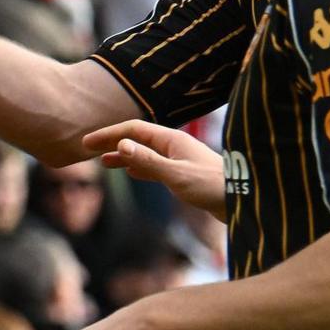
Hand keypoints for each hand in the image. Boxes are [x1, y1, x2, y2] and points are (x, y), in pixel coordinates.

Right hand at [83, 119, 226, 217]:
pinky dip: (137, 167)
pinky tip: (130, 172)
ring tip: (103, 161)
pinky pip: (153, 166)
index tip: (86, 143)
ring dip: (123, 155)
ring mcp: (179, 159)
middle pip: (136, 139)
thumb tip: (120, 144)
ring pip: (144, 153)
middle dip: (112, 142)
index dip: (108, 134)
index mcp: (172, 140)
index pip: (133, 130)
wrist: (242, 200)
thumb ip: (147, 160)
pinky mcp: (183, 174)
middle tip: (87, 149)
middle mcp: (174, 146)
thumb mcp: (176, 174)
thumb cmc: (212, 186)